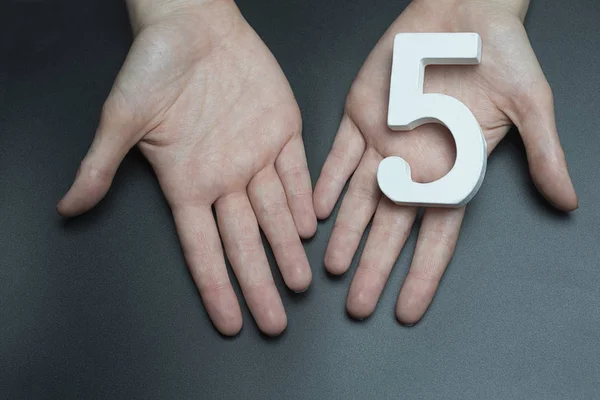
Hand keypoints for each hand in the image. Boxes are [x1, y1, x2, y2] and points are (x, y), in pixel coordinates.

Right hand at [57, 0, 316, 335]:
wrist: (191, 23)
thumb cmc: (153, 67)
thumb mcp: (122, 118)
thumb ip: (101, 165)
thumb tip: (69, 206)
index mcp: (188, 183)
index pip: (203, 248)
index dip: (217, 287)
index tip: (231, 321)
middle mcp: (224, 178)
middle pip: (244, 242)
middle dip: (260, 282)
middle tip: (276, 321)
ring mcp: (255, 155)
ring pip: (275, 212)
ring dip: (288, 247)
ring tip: (299, 282)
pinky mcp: (282, 130)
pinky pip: (296, 170)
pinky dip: (304, 196)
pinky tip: (311, 225)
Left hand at [313, 0, 576, 324]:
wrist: (463, 9)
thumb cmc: (502, 54)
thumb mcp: (530, 105)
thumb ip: (542, 153)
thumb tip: (568, 200)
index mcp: (454, 171)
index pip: (436, 236)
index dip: (421, 275)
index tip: (406, 311)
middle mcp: (415, 166)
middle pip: (392, 229)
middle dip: (373, 268)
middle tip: (357, 306)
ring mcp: (384, 143)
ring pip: (360, 200)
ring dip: (345, 234)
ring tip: (331, 268)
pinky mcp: (360, 116)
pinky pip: (338, 157)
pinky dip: (327, 182)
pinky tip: (315, 211)